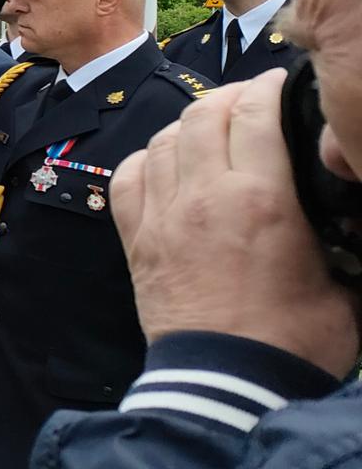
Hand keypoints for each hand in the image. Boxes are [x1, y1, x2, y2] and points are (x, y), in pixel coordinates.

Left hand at [115, 69, 359, 377]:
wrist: (226, 384)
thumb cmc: (294, 340)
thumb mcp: (346, 283)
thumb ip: (347, 237)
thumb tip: (349, 213)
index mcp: (261, 198)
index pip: (255, 114)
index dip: (269, 88)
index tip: (282, 84)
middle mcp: (204, 196)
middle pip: (204, 115)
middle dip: (229, 98)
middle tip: (250, 102)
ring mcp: (162, 216)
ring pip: (163, 139)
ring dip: (188, 125)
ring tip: (211, 129)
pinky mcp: (135, 240)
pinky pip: (129, 176)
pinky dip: (147, 158)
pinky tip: (166, 163)